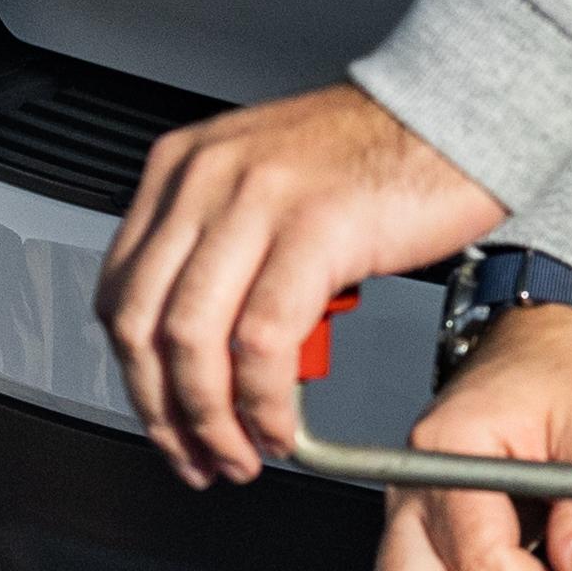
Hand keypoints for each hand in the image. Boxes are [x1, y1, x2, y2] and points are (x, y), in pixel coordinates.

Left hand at [97, 81, 508, 486]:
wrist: (451, 112)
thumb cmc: (371, 157)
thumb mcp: (265, 187)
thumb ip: (224, 249)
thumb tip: (202, 345)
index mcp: (180, 170)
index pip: (120, 291)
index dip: (136, 374)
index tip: (163, 421)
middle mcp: (203, 180)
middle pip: (142, 322)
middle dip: (162, 410)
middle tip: (198, 458)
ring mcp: (253, 201)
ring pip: (192, 338)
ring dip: (210, 419)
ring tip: (240, 455)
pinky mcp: (313, 229)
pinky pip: (263, 340)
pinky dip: (264, 401)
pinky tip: (282, 427)